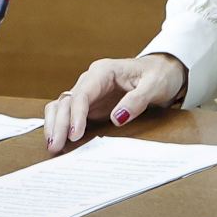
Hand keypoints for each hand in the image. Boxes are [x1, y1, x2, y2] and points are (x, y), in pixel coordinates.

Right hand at [43, 53, 186, 154]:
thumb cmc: (159, 75)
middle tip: (55, 146)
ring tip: (52, 146)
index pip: (82, 93)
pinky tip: (59, 140)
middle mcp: (91, 80)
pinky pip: (69, 113)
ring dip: (54, 124)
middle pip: (67, 100)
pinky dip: (60, 125)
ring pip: (62, 106)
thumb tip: (117, 118)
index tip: (75, 134)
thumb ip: (137, 100)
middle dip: (59, 123)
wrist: (163, 71)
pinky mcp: (90, 105)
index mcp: (104, 71)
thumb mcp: (154, 85)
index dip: (76, 114)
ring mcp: (89, 93)